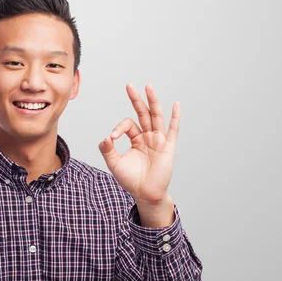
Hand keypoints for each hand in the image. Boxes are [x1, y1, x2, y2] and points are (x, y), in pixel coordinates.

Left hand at [98, 83, 179, 204]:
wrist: (145, 194)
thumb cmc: (131, 180)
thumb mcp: (114, 164)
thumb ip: (107, 150)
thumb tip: (105, 137)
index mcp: (136, 139)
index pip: (128, 125)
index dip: (118, 128)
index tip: (111, 138)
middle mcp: (148, 137)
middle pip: (143, 114)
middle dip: (136, 100)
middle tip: (129, 86)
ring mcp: (159, 141)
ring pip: (156, 117)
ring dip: (152, 102)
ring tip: (148, 87)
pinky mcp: (168, 147)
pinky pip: (173, 130)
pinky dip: (175, 117)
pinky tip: (176, 105)